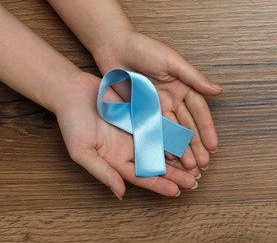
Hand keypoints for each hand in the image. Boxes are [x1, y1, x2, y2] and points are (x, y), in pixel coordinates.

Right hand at [56, 72, 197, 197]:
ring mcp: (137, 132)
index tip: (176, 191)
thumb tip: (120, 193)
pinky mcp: (142, 115)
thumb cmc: (72, 123)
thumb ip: (102, 172)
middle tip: (194, 181)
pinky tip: (188, 139)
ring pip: (162, 147)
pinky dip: (174, 134)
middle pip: (156, 164)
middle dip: (175, 174)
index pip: (142, 176)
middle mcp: (130, 148)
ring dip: (179, 156)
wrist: (72, 92)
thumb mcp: (82, 152)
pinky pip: (161, 126)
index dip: (159, 184)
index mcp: (116, 160)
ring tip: (196, 165)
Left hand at [93, 30, 221, 170]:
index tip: (213, 146)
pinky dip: (160, 145)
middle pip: (186, 126)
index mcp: (183, 87)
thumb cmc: (144, 48)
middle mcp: (172, 100)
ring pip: (171, 133)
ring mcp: (156, 108)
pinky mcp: (140, 112)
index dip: (206, 129)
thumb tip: (218, 91)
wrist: (113, 46)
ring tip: (188, 166)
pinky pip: (152, 131)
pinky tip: (167, 158)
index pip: (199, 112)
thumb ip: (193, 77)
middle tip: (203, 164)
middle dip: (195, 146)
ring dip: (180, 149)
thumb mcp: (172, 61)